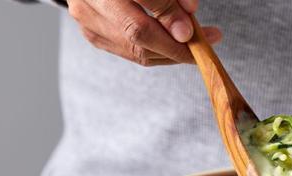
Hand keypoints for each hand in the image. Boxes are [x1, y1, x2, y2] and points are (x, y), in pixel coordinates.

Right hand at [67, 0, 220, 65]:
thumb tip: (189, 13)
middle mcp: (92, 0)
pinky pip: (131, 53)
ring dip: (170, 53)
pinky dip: (157, 54)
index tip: (194, 31)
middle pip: (137, 32)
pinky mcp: (93, 34)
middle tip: (203, 44)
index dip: (171, 16)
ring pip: (135, 49)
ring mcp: (88, 19)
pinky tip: (175, 47)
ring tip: (195, 46)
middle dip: (176, 45)